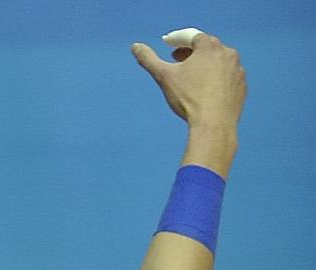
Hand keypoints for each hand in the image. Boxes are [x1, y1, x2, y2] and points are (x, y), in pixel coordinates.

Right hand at [130, 31, 245, 132]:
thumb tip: (135, 47)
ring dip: (205, 66)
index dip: (177, 39)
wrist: (214, 125)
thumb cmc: (189, 99)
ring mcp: (237, 69)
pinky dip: (217, 80)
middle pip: (206, 48)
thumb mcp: (164, 77)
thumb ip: (149, 60)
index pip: (191, 37)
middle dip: (191, 52)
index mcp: (209, 46)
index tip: (168, 44)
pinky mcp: (241, 85)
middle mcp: (227, 52)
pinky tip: (207, 91)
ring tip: (193, 78)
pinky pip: (227, 77)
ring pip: (218, 62)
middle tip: (178, 60)